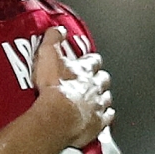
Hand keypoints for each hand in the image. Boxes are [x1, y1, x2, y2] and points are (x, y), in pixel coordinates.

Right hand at [32, 27, 113, 146]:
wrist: (58, 116)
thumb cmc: (53, 88)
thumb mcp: (47, 55)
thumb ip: (53, 39)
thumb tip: (57, 29)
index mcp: (84, 70)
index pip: (93, 61)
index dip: (91, 61)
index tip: (89, 61)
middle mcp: (95, 87)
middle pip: (103, 80)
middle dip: (100, 79)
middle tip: (94, 80)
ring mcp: (98, 106)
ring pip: (107, 99)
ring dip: (103, 98)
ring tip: (98, 100)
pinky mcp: (97, 124)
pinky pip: (106, 120)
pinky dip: (105, 119)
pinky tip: (101, 120)